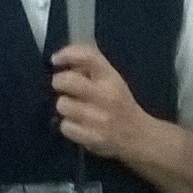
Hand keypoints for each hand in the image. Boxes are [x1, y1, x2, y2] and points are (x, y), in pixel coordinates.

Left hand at [50, 43, 147, 159]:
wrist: (137, 135)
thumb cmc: (119, 103)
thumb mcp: (112, 80)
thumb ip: (90, 68)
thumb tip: (64, 62)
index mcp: (111, 78)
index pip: (87, 56)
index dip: (67, 54)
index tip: (55, 60)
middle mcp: (106, 96)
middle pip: (68, 81)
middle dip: (58, 81)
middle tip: (61, 86)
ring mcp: (99, 119)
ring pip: (63, 104)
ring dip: (64, 106)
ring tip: (74, 109)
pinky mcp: (92, 138)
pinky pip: (65, 127)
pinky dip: (68, 125)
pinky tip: (78, 125)